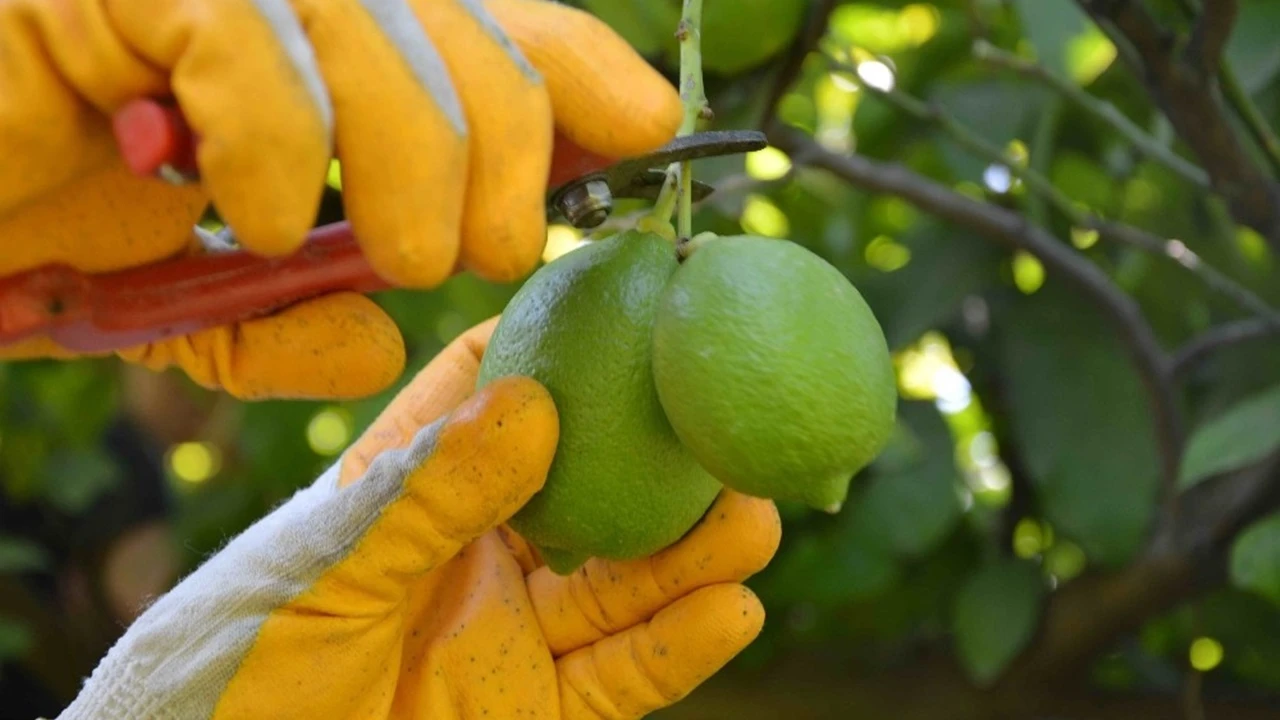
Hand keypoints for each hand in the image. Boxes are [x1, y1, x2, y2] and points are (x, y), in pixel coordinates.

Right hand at [0, 0, 680, 399]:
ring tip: (385, 253)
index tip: (649, 128)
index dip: (580, 72)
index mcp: (326, 43)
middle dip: (505, 171)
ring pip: (391, 52)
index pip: (493, 28)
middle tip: (467, 252)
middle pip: (474, 49)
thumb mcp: (205, 298)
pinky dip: (278, 160)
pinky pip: (257, 55)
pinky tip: (248, 213)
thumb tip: (381, 343)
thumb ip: (294, 317)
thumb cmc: (50, 237)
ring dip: (412, 185)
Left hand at [56, 318, 780, 719]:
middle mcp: (471, 553)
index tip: (628, 300)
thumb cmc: (235, 671)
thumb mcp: (323, 574)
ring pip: (621, 584)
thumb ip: (426, 497)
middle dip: (659, 462)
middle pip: (586, 491)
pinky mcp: (534, 712)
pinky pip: (620, 679)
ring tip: (757, 518)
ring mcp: (508, 634)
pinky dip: (678, 647)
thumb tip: (531, 400)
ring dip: (692, 554)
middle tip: (727, 425)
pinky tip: (733, 610)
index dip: (551, 341)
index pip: (485, 395)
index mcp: (407, 494)